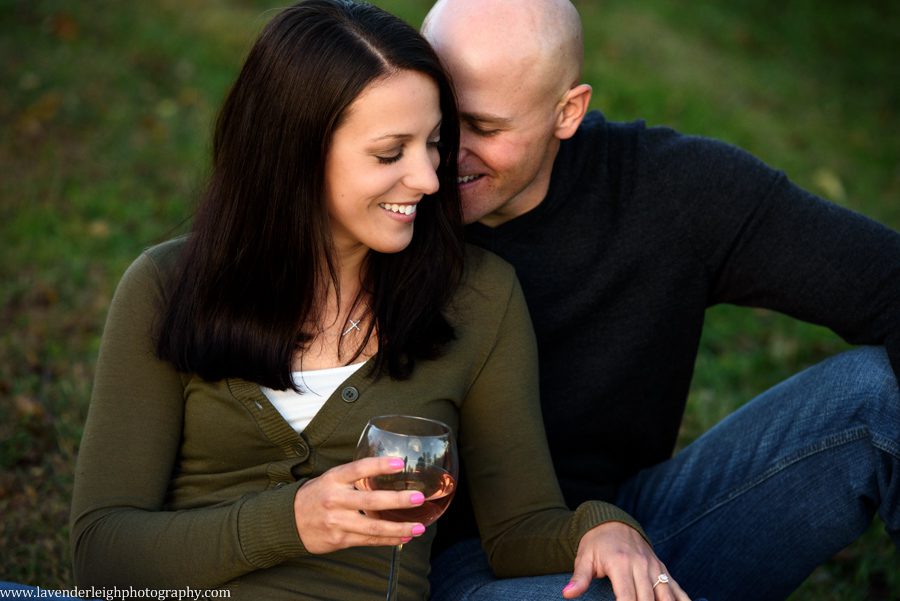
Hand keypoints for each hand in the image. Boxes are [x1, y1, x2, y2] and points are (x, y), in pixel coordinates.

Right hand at [292, 456, 427, 553]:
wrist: (289, 522)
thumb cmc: (317, 496)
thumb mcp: (330, 479)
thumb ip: (355, 477)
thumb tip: (390, 470)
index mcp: (333, 479)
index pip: (358, 469)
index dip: (379, 465)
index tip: (399, 463)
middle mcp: (335, 500)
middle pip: (370, 501)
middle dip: (397, 500)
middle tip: (418, 498)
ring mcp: (337, 522)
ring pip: (373, 527)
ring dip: (399, 528)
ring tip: (419, 527)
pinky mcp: (340, 540)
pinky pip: (369, 541)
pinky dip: (389, 539)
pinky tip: (404, 537)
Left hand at [562, 521, 691, 600]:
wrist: (613, 522)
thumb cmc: (596, 544)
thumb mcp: (584, 558)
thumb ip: (579, 578)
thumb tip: (567, 594)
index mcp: (620, 563)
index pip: (627, 596)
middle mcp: (641, 565)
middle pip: (647, 599)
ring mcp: (655, 567)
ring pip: (666, 596)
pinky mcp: (663, 569)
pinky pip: (678, 588)